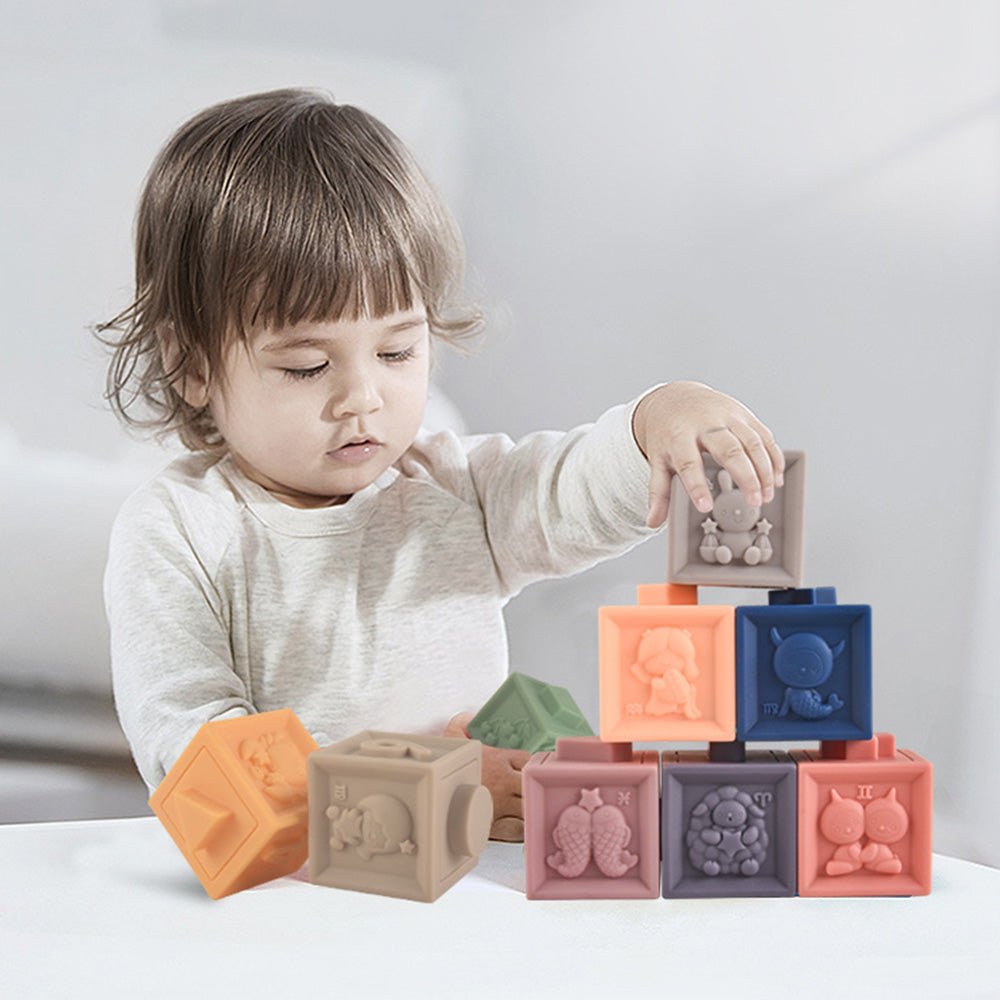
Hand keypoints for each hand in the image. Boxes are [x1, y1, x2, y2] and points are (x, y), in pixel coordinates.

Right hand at [442, 712, 528, 841]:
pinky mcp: (495, 827)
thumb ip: (462, 724)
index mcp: (498, 759)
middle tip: (527, 788)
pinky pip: (518, 829)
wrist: (431, 796)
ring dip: (529, 807)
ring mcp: (502, 805)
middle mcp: (504, 782)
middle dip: (532, 785)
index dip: (527, 764)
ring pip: (528, 807)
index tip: (522, 768)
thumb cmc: (443, 767)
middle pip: (532, 783)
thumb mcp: (450, 737)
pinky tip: (516, 824)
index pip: (527, 759)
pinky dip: (520, 828)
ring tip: (524, 807)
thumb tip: (471, 717)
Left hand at [631, 381, 783, 527]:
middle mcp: (705, 423)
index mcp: (679, 436)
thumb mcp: (658, 459)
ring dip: (764, 470)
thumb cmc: (668, 433)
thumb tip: (653, 521)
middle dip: (745, 477)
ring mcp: (728, 416)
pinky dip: (773, 457)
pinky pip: (764, 435)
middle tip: (753, 502)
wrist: (676, 398)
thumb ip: (659, 491)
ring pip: (752, 442)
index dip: (697, 486)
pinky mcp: (744, 414)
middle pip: (729, 450)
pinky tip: (776, 478)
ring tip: (766, 496)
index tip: (705, 507)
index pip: (688, 463)